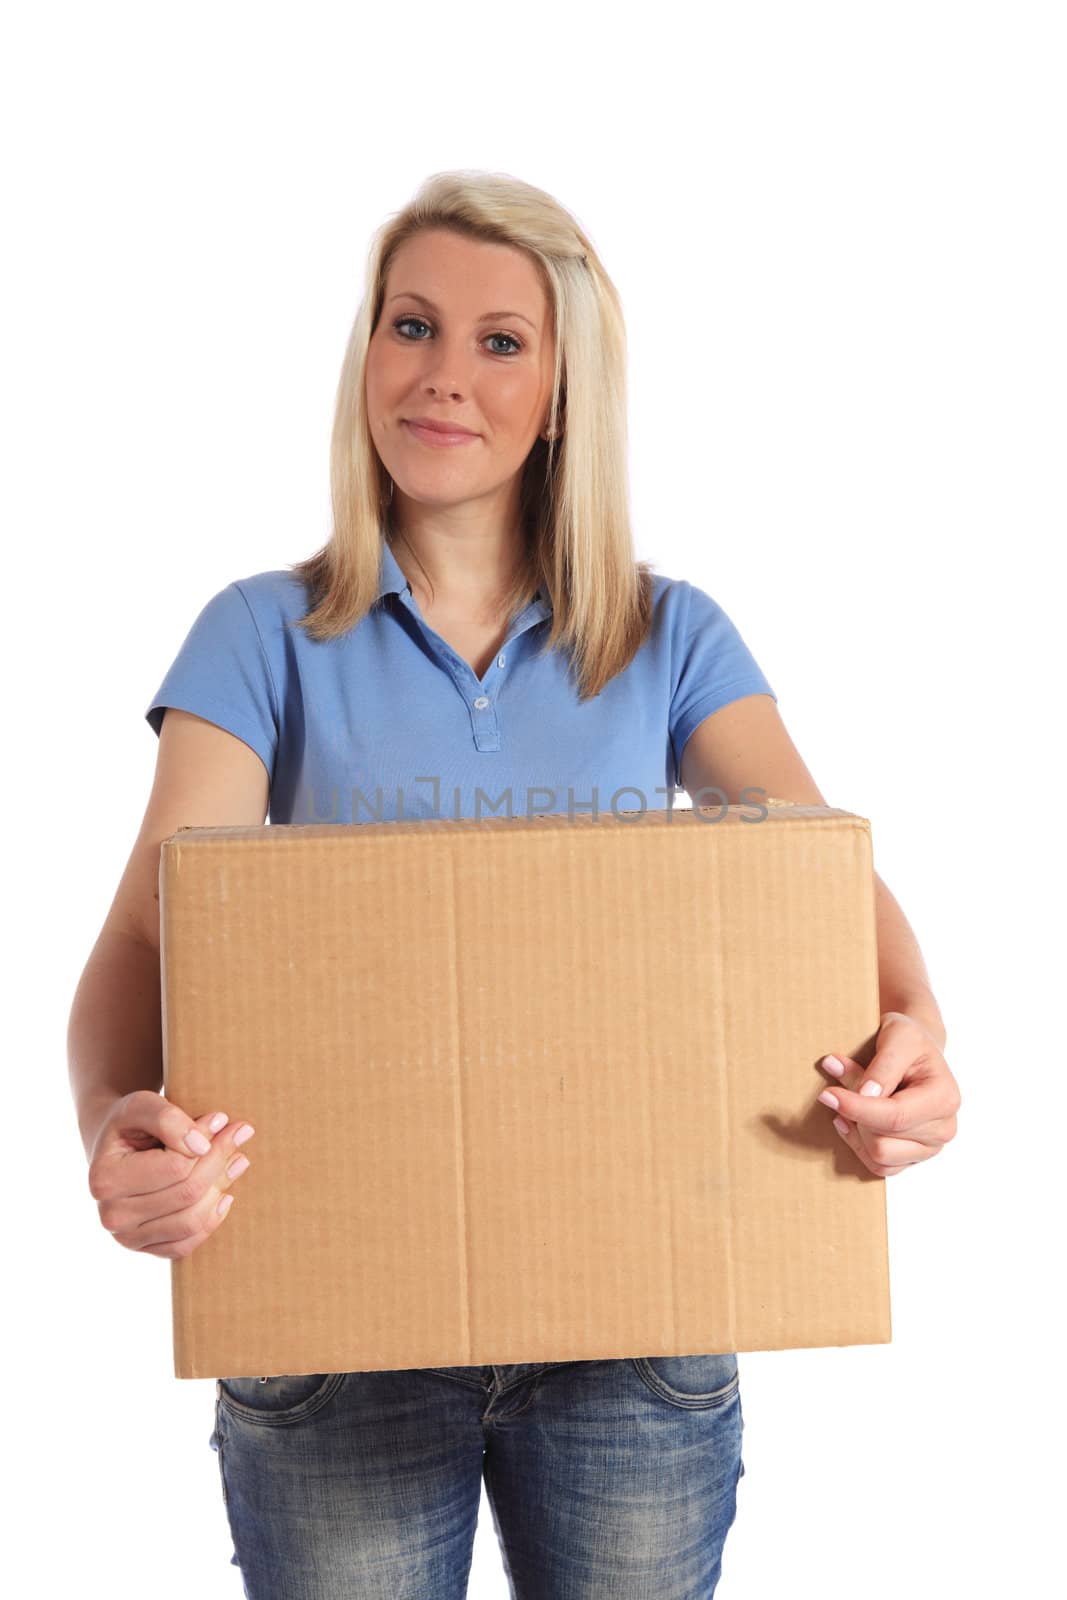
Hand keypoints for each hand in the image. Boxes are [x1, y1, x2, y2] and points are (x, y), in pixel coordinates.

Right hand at [87, 1090, 255, 1258]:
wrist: (117, 1149)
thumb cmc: (131, 1124)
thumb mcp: (142, 1105)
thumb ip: (168, 1119)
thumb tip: (202, 1146)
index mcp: (104, 1179)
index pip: (175, 1166)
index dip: (206, 1140)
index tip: (222, 1118)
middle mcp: (111, 1215)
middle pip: (187, 1193)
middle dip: (220, 1160)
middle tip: (241, 1133)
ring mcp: (127, 1238)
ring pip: (191, 1221)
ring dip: (221, 1187)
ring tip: (238, 1160)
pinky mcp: (145, 1249)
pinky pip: (186, 1244)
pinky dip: (210, 1220)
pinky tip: (223, 1195)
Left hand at [816, 1011, 960, 1177]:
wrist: (916, 1050)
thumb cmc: (909, 1041)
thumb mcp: (898, 1037)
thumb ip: (883, 1066)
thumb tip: (864, 1094)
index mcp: (944, 1099)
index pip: (894, 1117)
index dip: (856, 1108)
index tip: (827, 1095)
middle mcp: (943, 1128)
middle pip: (882, 1140)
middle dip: (855, 1114)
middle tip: (838, 1088)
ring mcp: (929, 1147)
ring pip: (879, 1157)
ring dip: (856, 1131)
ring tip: (846, 1104)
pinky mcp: (913, 1156)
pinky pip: (879, 1166)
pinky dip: (859, 1146)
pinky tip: (849, 1122)